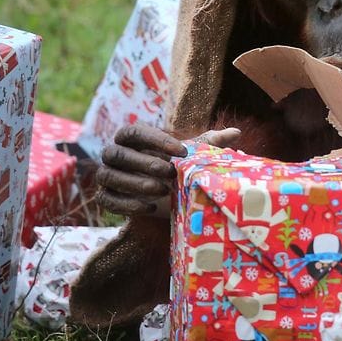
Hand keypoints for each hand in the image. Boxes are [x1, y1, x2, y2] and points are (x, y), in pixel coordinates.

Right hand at [95, 124, 239, 216]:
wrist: (164, 194)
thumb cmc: (178, 167)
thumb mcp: (193, 155)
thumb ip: (211, 143)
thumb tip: (236, 132)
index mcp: (131, 138)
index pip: (134, 132)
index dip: (155, 140)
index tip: (181, 151)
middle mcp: (113, 154)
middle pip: (118, 154)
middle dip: (144, 163)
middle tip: (170, 173)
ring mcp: (107, 176)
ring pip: (110, 176)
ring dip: (136, 183)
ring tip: (162, 191)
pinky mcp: (105, 197)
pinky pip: (108, 200)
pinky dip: (128, 205)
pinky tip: (151, 208)